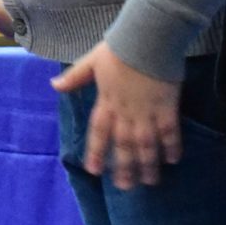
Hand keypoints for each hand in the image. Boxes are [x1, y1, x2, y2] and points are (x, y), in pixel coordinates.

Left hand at [49, 43, 182, 191]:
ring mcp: (147, 111)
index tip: (93, 171)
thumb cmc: (120, 47)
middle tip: (124, 187)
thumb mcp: (92, 61)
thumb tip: (54, 86)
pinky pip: (170, 132)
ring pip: (146, 144)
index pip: (98, 132)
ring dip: (147, 164)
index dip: (95, 151)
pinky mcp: (168, 107)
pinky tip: (172, 160)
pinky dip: (171, 146)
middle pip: (123, 145)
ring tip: (149, 182)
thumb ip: (75, 77)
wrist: (148, 37)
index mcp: (106, 101)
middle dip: (123, 167)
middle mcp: (126, 111)